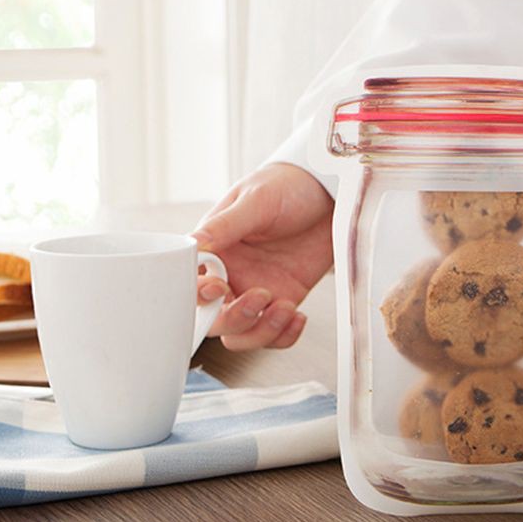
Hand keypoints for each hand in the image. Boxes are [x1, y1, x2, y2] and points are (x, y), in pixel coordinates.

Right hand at [191, 163, 333, 349]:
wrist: (331, 192)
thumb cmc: (287, 186)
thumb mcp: (257, 200)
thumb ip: (226, 225)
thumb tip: (194, 243)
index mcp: (215, 250)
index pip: (191, 284)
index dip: (199, 295)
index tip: (219, 288)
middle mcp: (231, 275)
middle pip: (214, 319)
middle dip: (235, 318)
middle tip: (261, 296)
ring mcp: (257, 290)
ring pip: (243, 333)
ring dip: (262, 331)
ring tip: (285, 308)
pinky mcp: (284, 299)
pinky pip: (274, 334)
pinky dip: (284, 335)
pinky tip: (298, 316)